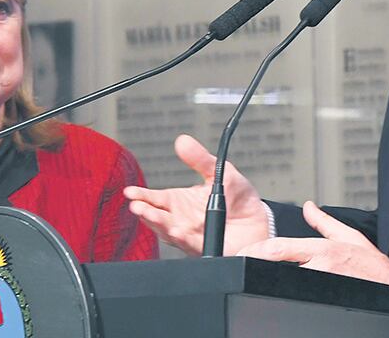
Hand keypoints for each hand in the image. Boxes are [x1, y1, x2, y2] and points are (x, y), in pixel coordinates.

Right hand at [123, 134, 268, 255]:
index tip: (131, 192)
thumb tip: (182, 141)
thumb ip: (200, 159)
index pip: (156, 199)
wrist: (258, 218)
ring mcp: (191, 235)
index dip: (142, 196)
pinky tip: (176, 231)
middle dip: (146, 212)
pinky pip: (191, 244)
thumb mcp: (219, 172)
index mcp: (180, 202)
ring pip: (169, 232)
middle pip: (158, 217)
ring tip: (151, 216)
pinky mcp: (205, 247)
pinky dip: (182, 238)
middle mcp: (181, 220)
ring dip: (159, 225)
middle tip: (137, 206)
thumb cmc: (236, 196)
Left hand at [238, 201, 388, 285]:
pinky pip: (301, 295)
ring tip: (256, 276)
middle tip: (241, 265)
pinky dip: (289, 291)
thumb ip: (322, 222)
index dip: (258, 250)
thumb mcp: (347, 235)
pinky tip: (280, 292)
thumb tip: (308, 206)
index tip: (242, 252)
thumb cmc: (370, 264)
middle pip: (279, 269)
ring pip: (288, 283)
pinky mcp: (324, 298)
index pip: (282, 249)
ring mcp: (321, 285)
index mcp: (321, 250)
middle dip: (260, 266)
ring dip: (274, 280)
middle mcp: (318, 268)